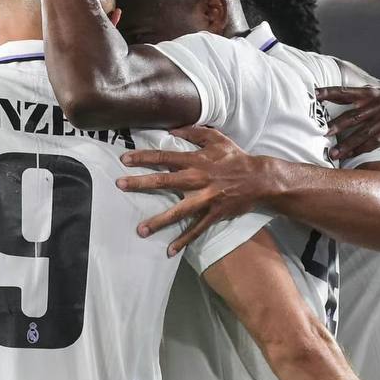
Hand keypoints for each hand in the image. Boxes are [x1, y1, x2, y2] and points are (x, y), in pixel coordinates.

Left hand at [117, 126, 270, 255]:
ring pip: (178, 211)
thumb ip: (194, 131)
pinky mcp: (213, 214)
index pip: (164, 157)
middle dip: (140, 183)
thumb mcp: (216, 138)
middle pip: (164, 181)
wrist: (259, 179)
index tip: (124, 160)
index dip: (143, 157)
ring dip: (159, 221)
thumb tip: (171, 129)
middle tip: (119, 185)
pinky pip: (196, 229)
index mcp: (196, 160)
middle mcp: (197, 179)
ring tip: (140, 231)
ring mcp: (205, 198)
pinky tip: (169, 250)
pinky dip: (184, 240)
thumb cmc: (235, 157)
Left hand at [317, 86, 379, 161]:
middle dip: (337, 124)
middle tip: (322, 132)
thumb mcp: (378, 95)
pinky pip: (373, 143)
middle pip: (352, 116)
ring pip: (361, 133)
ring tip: (333, 153)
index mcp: (370, 94)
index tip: (314, 94)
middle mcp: (377, 105)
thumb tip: (334, 94)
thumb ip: (359, 95)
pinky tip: (349, 157)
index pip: (346, 92)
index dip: (329, 92)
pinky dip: (360, 150)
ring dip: (346, 145)